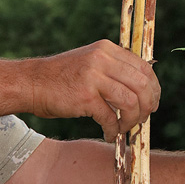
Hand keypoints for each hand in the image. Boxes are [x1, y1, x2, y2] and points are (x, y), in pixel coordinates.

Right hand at [28, 40, 160, 140]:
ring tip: (124, 128)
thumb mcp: (90, 62)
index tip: (152, 104)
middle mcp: (102, 59)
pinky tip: (109, 134)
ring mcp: (93, 77)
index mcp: (107, 49)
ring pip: (131, 102)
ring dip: (132, 120)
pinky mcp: (84, 96)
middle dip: (147, 106)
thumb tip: (144, 91)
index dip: (153, 89)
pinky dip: (114, 130)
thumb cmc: (62, 78)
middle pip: (143, 85)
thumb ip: (114, 70)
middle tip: (141, 119)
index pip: (144, 68)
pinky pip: (110, 117)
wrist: (30, 83)